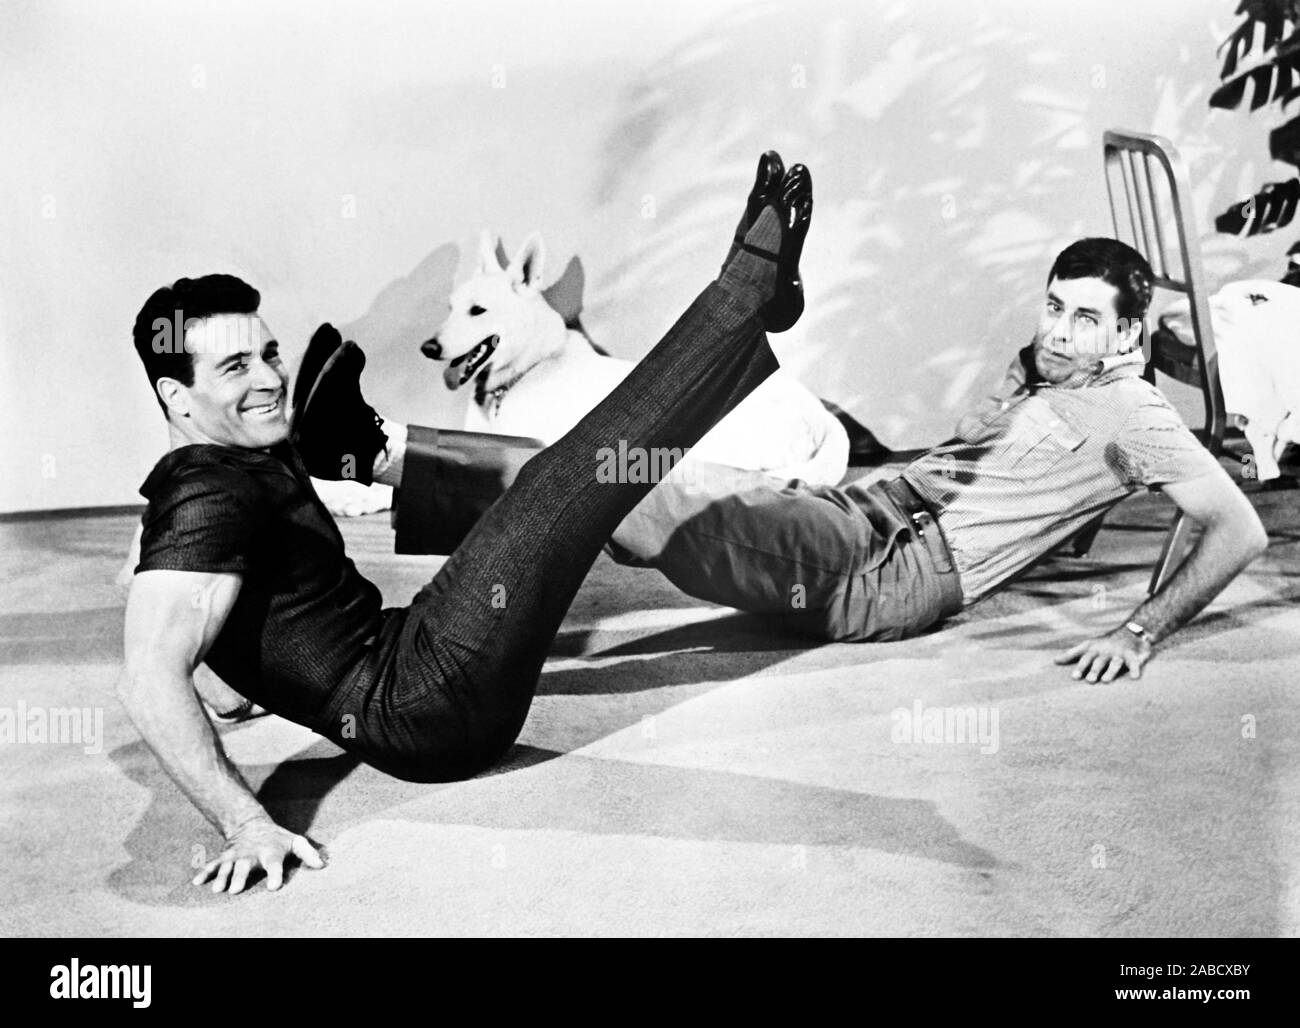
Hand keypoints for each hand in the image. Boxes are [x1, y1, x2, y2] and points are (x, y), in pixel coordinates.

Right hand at [192, 817, 324, 894]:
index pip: (274, 864)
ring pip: (227, 866)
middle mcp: (251, 854)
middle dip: (240, 877)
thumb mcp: (295, 841)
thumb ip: (308, 853)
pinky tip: (196, 883)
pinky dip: (204, 872)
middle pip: (245, 866)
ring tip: (218, 889)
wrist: (252, 824)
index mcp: (271, 852)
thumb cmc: (277, 839)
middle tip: (235, 890)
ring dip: (222, 877)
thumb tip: (323, 865)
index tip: (273, 887)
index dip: (274, 875)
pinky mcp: (224, 857)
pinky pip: (212, 864)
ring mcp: (236, 856)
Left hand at [1054, 626, 1152, 682]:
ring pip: (1115, 662)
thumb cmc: (1103, 645)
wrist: (1129, 633)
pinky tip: (1135, 677)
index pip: (1085, 658)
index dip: (1080, 667)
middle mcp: (1105, 651)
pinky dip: (1136, 669)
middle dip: (1094, 670)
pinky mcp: (1132, 656)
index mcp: (1094, 649)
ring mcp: (1119, 653)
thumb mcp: (1087, 646)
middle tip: (1090, 680)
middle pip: (1099, 661)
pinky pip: (1134, 662)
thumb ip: (1072, 654)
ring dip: (1111, 671)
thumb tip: (1054, 661)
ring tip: (1106, 681)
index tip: (1074, 677)